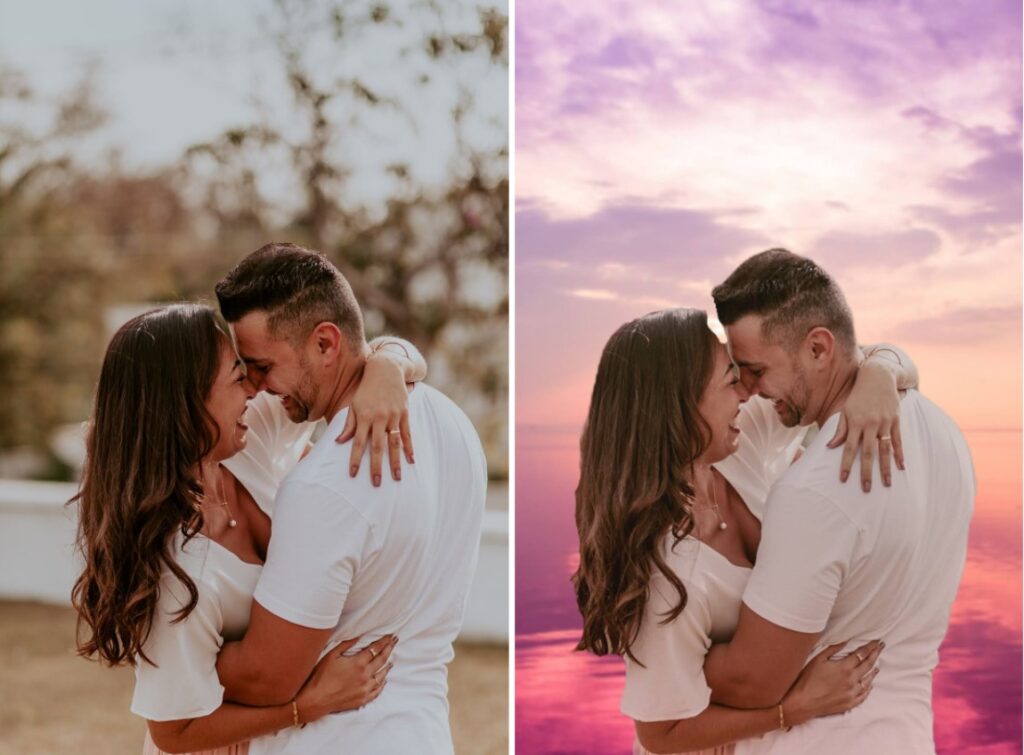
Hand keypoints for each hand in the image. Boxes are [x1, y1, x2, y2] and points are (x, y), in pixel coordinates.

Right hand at [295, 634, 396, 723]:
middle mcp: (365, 676)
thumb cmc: (320, 676)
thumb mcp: (332, 655)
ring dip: (387, 667)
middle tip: (394, 642)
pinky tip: (383, 680)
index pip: (375, 649)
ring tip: (391, 661)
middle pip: (382, 660)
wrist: (315, 700)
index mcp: (358, 663)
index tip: (390, 636)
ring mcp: (365, 689)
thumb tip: (359, 635)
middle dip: (389, 649)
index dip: (384, 641)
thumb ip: (346, 644)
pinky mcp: (362, 700)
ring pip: (382, 676)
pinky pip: (377, 691)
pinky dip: (382, 684)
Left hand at [337, 355, 413, 486]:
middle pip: (377, 446)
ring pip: (394, 443)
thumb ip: (349, 424)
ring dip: (395, 462)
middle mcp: (379, 417)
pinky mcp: (404, 413)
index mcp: (364, 416)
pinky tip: (411, 460)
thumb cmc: (366, 389)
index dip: (355, 459)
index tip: (353, 474)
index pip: (358, 442)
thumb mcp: (354, 404)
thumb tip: (339, 442)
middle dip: (376, 466)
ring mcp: (393, 416)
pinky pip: (407, 434)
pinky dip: (409, 447)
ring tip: (397, 478)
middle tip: (376, 484)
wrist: (385, 369)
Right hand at [782, 640, 881, 726]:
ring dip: (873, 671)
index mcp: (844, 667)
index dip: (870, 647)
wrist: (804, 701)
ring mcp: (852, 693)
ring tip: (877, 666)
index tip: (877, 642)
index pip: (861, 654)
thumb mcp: (818, 659)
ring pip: (868, 680)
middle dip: (875, 654)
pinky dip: (868, 688)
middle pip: (868, 665)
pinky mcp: (850, 703)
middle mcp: (852, 680)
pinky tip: (869, 685)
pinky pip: (864, 695)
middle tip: (881, 648)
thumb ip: (833, 649)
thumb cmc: (808, 679)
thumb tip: (845, 641)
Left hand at [827, 360, 904, 491]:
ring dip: (886, 468)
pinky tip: (901, 467)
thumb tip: (830, 447)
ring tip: (887, 484)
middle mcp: (870, 424)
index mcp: (855, 422)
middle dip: (867, 472)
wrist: (877, 376)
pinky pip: (898, 440)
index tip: (843, 479)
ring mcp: (885, 423)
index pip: (849, 448)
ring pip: (885, 450)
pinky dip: (900, 454)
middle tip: (866, 489)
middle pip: (868, 453)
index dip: (846, 464)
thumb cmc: (857, 396)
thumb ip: (840, 430)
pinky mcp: (895, 420)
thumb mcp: (845, 410)